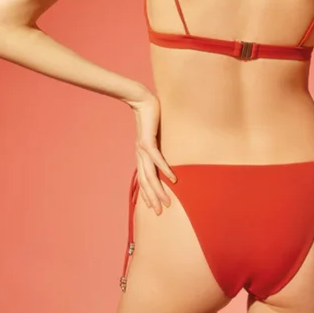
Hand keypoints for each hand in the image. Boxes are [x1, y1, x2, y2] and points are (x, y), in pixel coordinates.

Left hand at [127, 89, 176, 214]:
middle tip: (160, 212)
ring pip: (150, 175)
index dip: (147, 194)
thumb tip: (165, 150)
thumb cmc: (150, 116)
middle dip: (153, 198)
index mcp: (141, 155)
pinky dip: (166, 170)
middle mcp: (140, 155)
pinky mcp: (148, 141)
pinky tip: (173, 179)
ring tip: (167, 201)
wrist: (141, 100)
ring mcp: (143, 149)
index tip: (153, 207)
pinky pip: (158, 159)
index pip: (143, 179)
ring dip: (159, 190)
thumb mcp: (155, 134)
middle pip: (146, 182)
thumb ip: (158, 144)